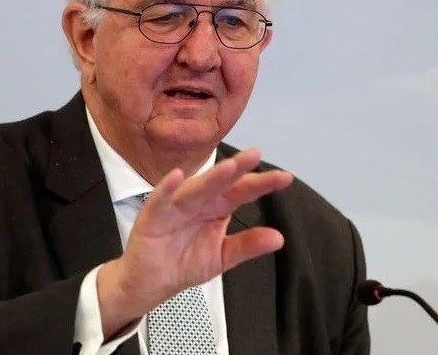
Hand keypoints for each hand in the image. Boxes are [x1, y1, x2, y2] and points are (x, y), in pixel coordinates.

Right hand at [95, 149, 291, 338]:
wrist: (151, 282)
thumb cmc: (184, 262)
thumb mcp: (222, 257)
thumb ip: (247, 245)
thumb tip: (279, 238)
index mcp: (218, 207)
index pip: (243, 191)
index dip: (262, 183)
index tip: (285, 178)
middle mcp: (200, 200)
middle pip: (221, 182)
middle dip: (238, 169)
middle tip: (256, 155)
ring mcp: (176, 205)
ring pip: (196, 188)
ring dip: (211, 177)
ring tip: (229, 166)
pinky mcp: (153, 215)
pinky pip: (160, 199)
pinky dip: (167, 188)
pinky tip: (177, 177)